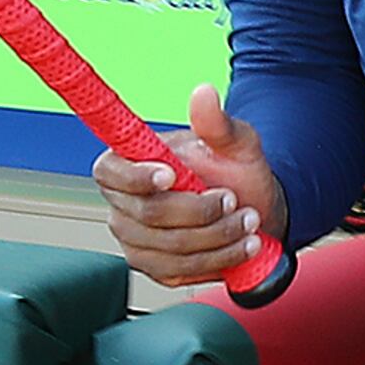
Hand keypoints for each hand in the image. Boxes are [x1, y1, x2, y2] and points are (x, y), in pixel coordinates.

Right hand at [94, 85, 288, 289]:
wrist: (253, 209)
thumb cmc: (235, 172)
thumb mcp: (235, 142)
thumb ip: (217, 123)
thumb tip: (203, 94)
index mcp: (129, 164)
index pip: (111, 172)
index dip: (137, 177)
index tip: (172, 175)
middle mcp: (124, 205)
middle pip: (149, 215)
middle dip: (200, 211)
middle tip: (234, 200)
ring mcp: (137, 240)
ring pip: (170, 247)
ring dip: (217, 237)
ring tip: (248, 222)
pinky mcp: (157, 268)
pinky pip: (181, 270)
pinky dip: (219, 259)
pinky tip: (242, 245)